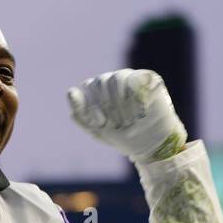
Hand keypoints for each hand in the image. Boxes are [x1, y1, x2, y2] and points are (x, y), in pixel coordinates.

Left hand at [67, 69, 186, 163]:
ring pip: (116, 78)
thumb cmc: (123, 137)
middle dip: (108, 107)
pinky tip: (141, 111)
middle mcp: (114, 80)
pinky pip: (137, 78)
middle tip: (119, 124)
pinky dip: (136, 96)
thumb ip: (81, 113)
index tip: (102, 122)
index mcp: (100, 90)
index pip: (89, 86)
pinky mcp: (149, 79)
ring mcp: (131, 78)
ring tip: (130, 120)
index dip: (94, 105)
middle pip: (102, 82)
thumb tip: (70, 91)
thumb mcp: (97, 130)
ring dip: (121, 103)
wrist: (152, 144)